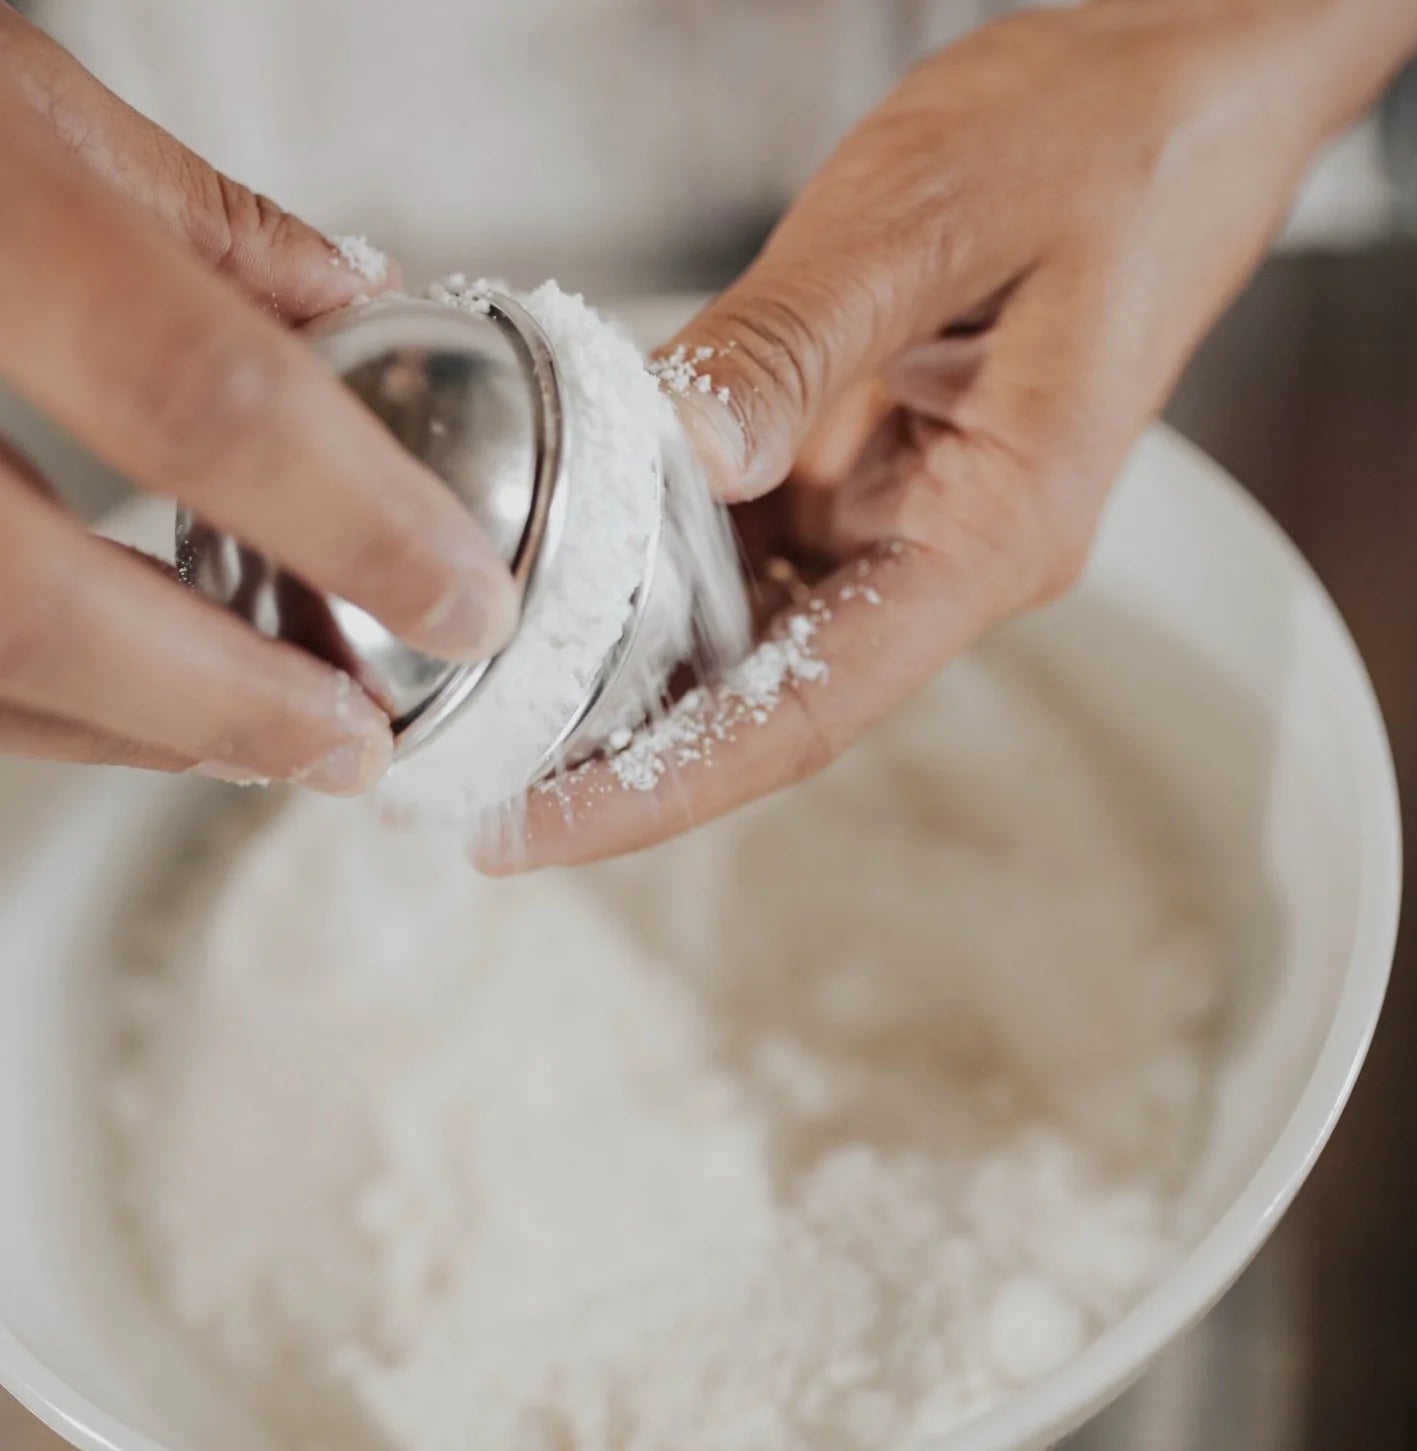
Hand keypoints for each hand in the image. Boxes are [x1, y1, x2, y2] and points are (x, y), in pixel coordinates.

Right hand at [0, 9, 517, 791]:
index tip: (464, 603)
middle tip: (354, 746)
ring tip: (261, 738)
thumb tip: (356, 300)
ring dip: (129, 728)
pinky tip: (124, 702)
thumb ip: (184, 217)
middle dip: (227, 704)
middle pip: (41, 602)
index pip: (203, 399)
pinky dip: (33, 698)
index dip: (358, 526)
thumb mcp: (2, 80)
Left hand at [491, 0, 1416, 868]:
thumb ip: (795, 340)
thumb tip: (683, 449)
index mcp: (992, 530)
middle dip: (623, 751)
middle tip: (476, 780)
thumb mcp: (930, 215)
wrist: (1182, 93)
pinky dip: (666, 563)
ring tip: (498, 694)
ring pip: (758, 630)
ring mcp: (913, 517)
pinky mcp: (879, 469)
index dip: (664, 784)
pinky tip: (576, 566)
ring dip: (634, 665)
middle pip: (771, 698)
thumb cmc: (1103, 141)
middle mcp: (950, 553)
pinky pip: (761, 546)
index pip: (808, 709)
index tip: (537, 828)